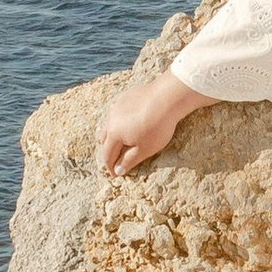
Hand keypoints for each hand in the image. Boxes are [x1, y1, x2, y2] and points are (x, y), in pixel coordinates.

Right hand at [98, 71, 212, 177]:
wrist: (167, 98)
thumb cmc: (157, 127)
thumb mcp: (145, 149)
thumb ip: (129, 161)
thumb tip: (118, 170)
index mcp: (114, 134)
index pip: (107, 155)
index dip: (111, 167)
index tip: (116, 175)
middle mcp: (111, 119)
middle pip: (104, 139)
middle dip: (109, 151)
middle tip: (117, 159)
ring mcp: (117, 106)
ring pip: (110, 124)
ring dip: (113, 134)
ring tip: (122, 140)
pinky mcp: (126, 96)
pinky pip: (118, 112)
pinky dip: (120, 121)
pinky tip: (132, 121)